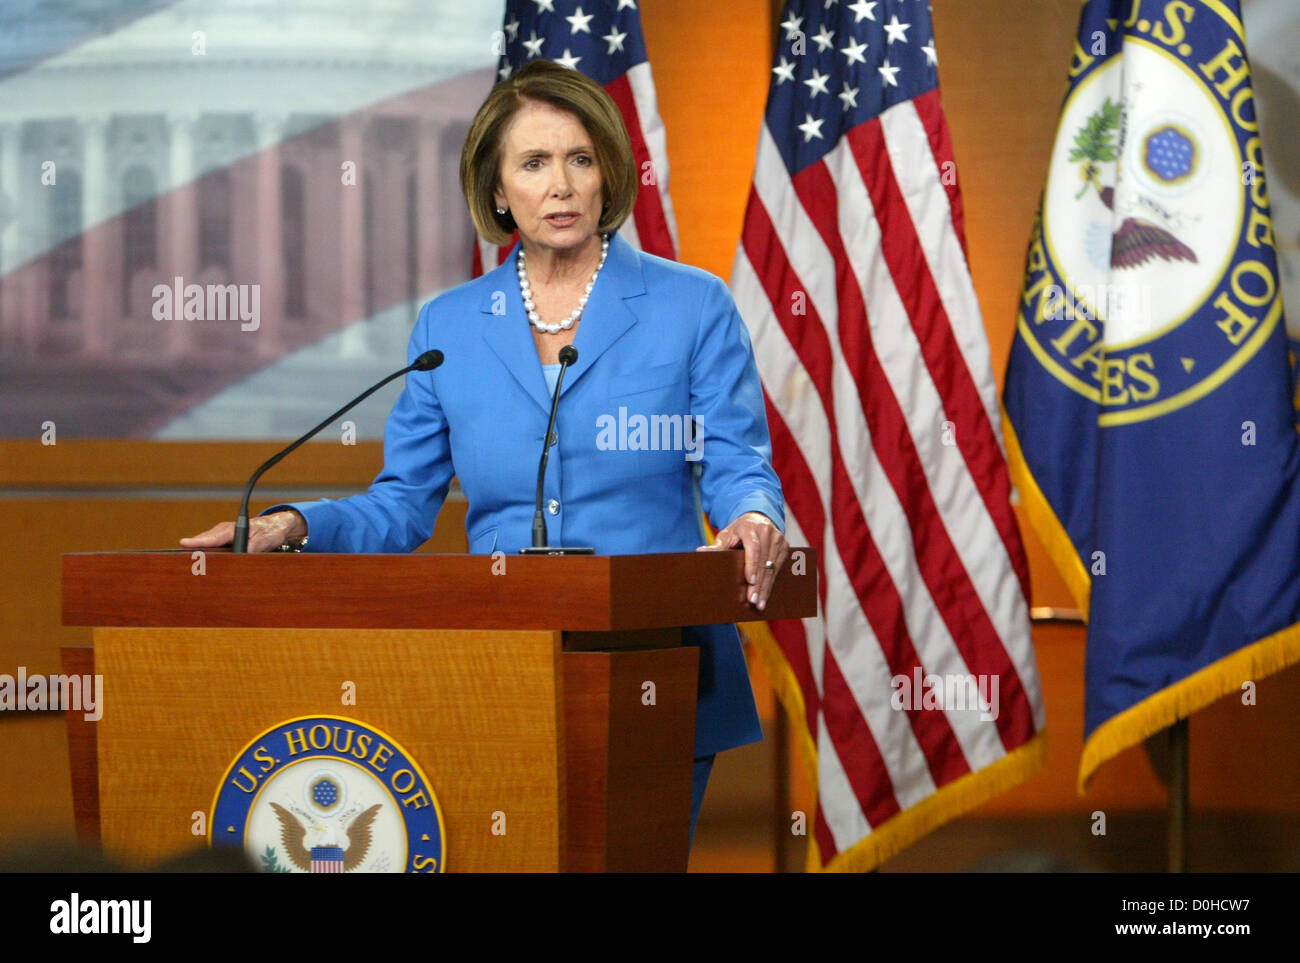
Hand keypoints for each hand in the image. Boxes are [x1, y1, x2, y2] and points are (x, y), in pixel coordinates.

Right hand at [180, 510, 307, 553]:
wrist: (276, 526)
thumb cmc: (269, 531)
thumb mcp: (263, 540)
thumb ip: (252, 548)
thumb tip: (242, 556)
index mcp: (232, 529)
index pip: (212, 537)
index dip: (198, 542)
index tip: (184, 543)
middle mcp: (224, 530)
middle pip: (204, 540)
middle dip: (192, 548)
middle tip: (178, 558)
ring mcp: (222, 534)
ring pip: (206, 542)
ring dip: (197, 550)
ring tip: (185, 563)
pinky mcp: (224, 539)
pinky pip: (211, 544)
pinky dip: (204, 550)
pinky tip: (199, 560)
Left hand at [697, 511, 788, 610]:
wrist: (757, 519)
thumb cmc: (738, 530)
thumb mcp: (726, 534)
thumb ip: (717, 545)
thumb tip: (701, 551)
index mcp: (750, 527)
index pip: (753, 548)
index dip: (752, 565)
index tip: (750, 581)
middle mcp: (767, 531)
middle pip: (764, 561)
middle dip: (759, 583)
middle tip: (753, 600)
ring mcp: (778, 539)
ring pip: (773, 567)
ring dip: (766, 587)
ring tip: (760, 603)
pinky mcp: (785, 546)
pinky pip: (779, 568)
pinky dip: (772, 583)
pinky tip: (766, 595)